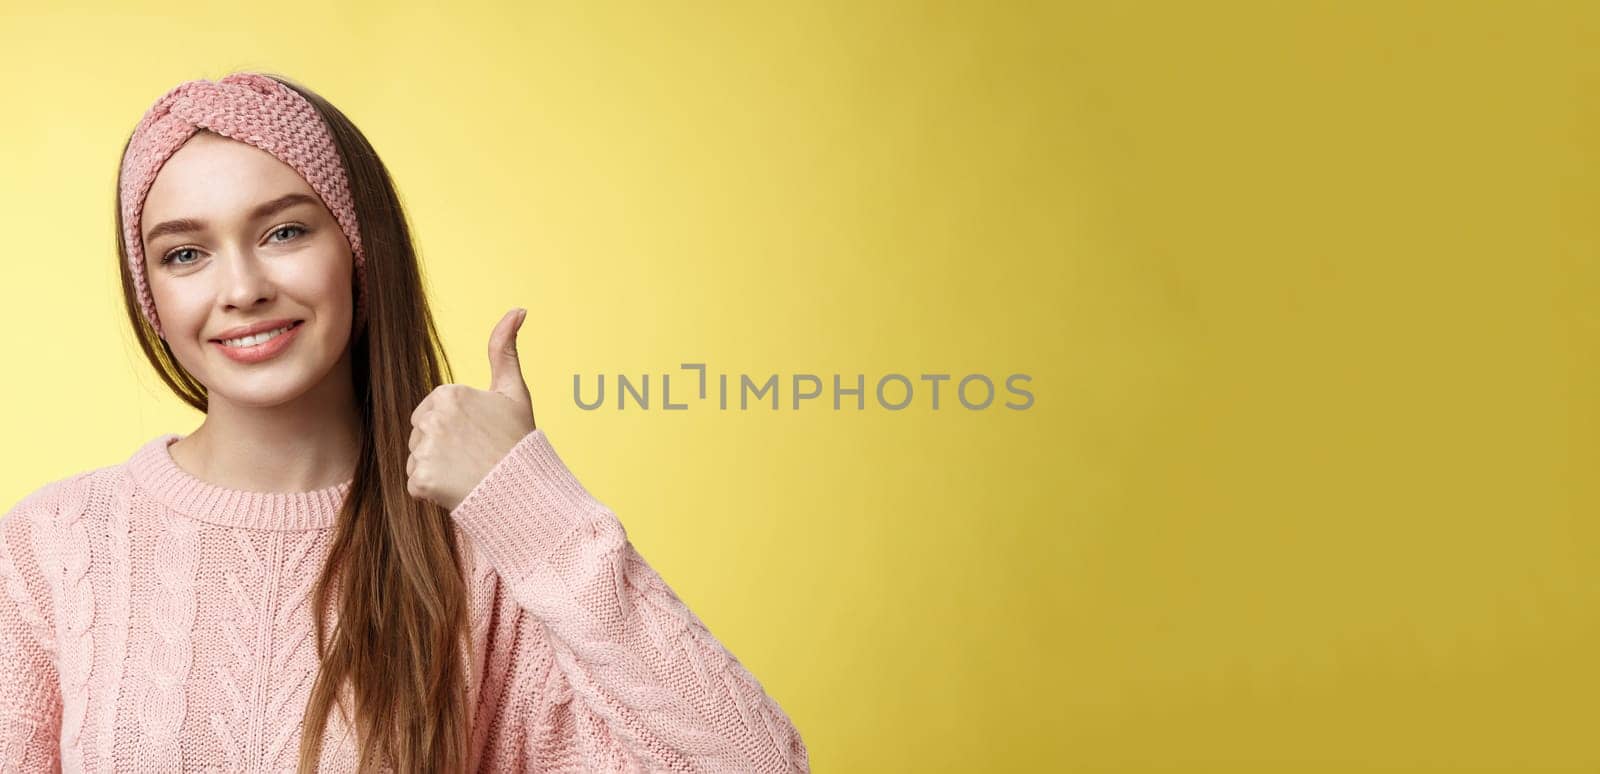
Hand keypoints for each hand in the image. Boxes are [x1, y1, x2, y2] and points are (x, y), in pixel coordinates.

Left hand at [407, 308, 538, 511]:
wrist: (524, 489)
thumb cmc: (518, 440)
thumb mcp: (513, 391)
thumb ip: (505, 348)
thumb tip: (518, 310)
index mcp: (448, 394)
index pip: (434, 411)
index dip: (456, 426)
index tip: (479, 436)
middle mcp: (431, 419)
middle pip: (421, 432)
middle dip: (441, 445)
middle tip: (474, 456)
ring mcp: (424, 450)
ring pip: (417, 458)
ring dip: (436, 468)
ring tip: (467, 472)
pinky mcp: (420, 480)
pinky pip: (415, 484)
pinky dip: (432, 490)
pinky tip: (456, 487)